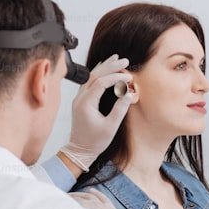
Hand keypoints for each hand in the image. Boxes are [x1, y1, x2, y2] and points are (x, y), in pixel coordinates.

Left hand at [59, 55, 132, 171]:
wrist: (80, 150)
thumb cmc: (94, 141)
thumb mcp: (111, 127)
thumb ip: (120, 109)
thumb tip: (128, 94)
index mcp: (85, 103)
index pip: (101, 83)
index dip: (116, 77)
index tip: (128, 77)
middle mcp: (80, 98)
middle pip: (95, 75)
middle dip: (110, 66)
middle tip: (124, 60)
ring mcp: (79, 98)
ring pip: (91, 76)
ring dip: (104, 67)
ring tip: (116, 59)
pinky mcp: (81, 100)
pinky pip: (89, 82)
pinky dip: (99, 74)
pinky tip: (105, 69)